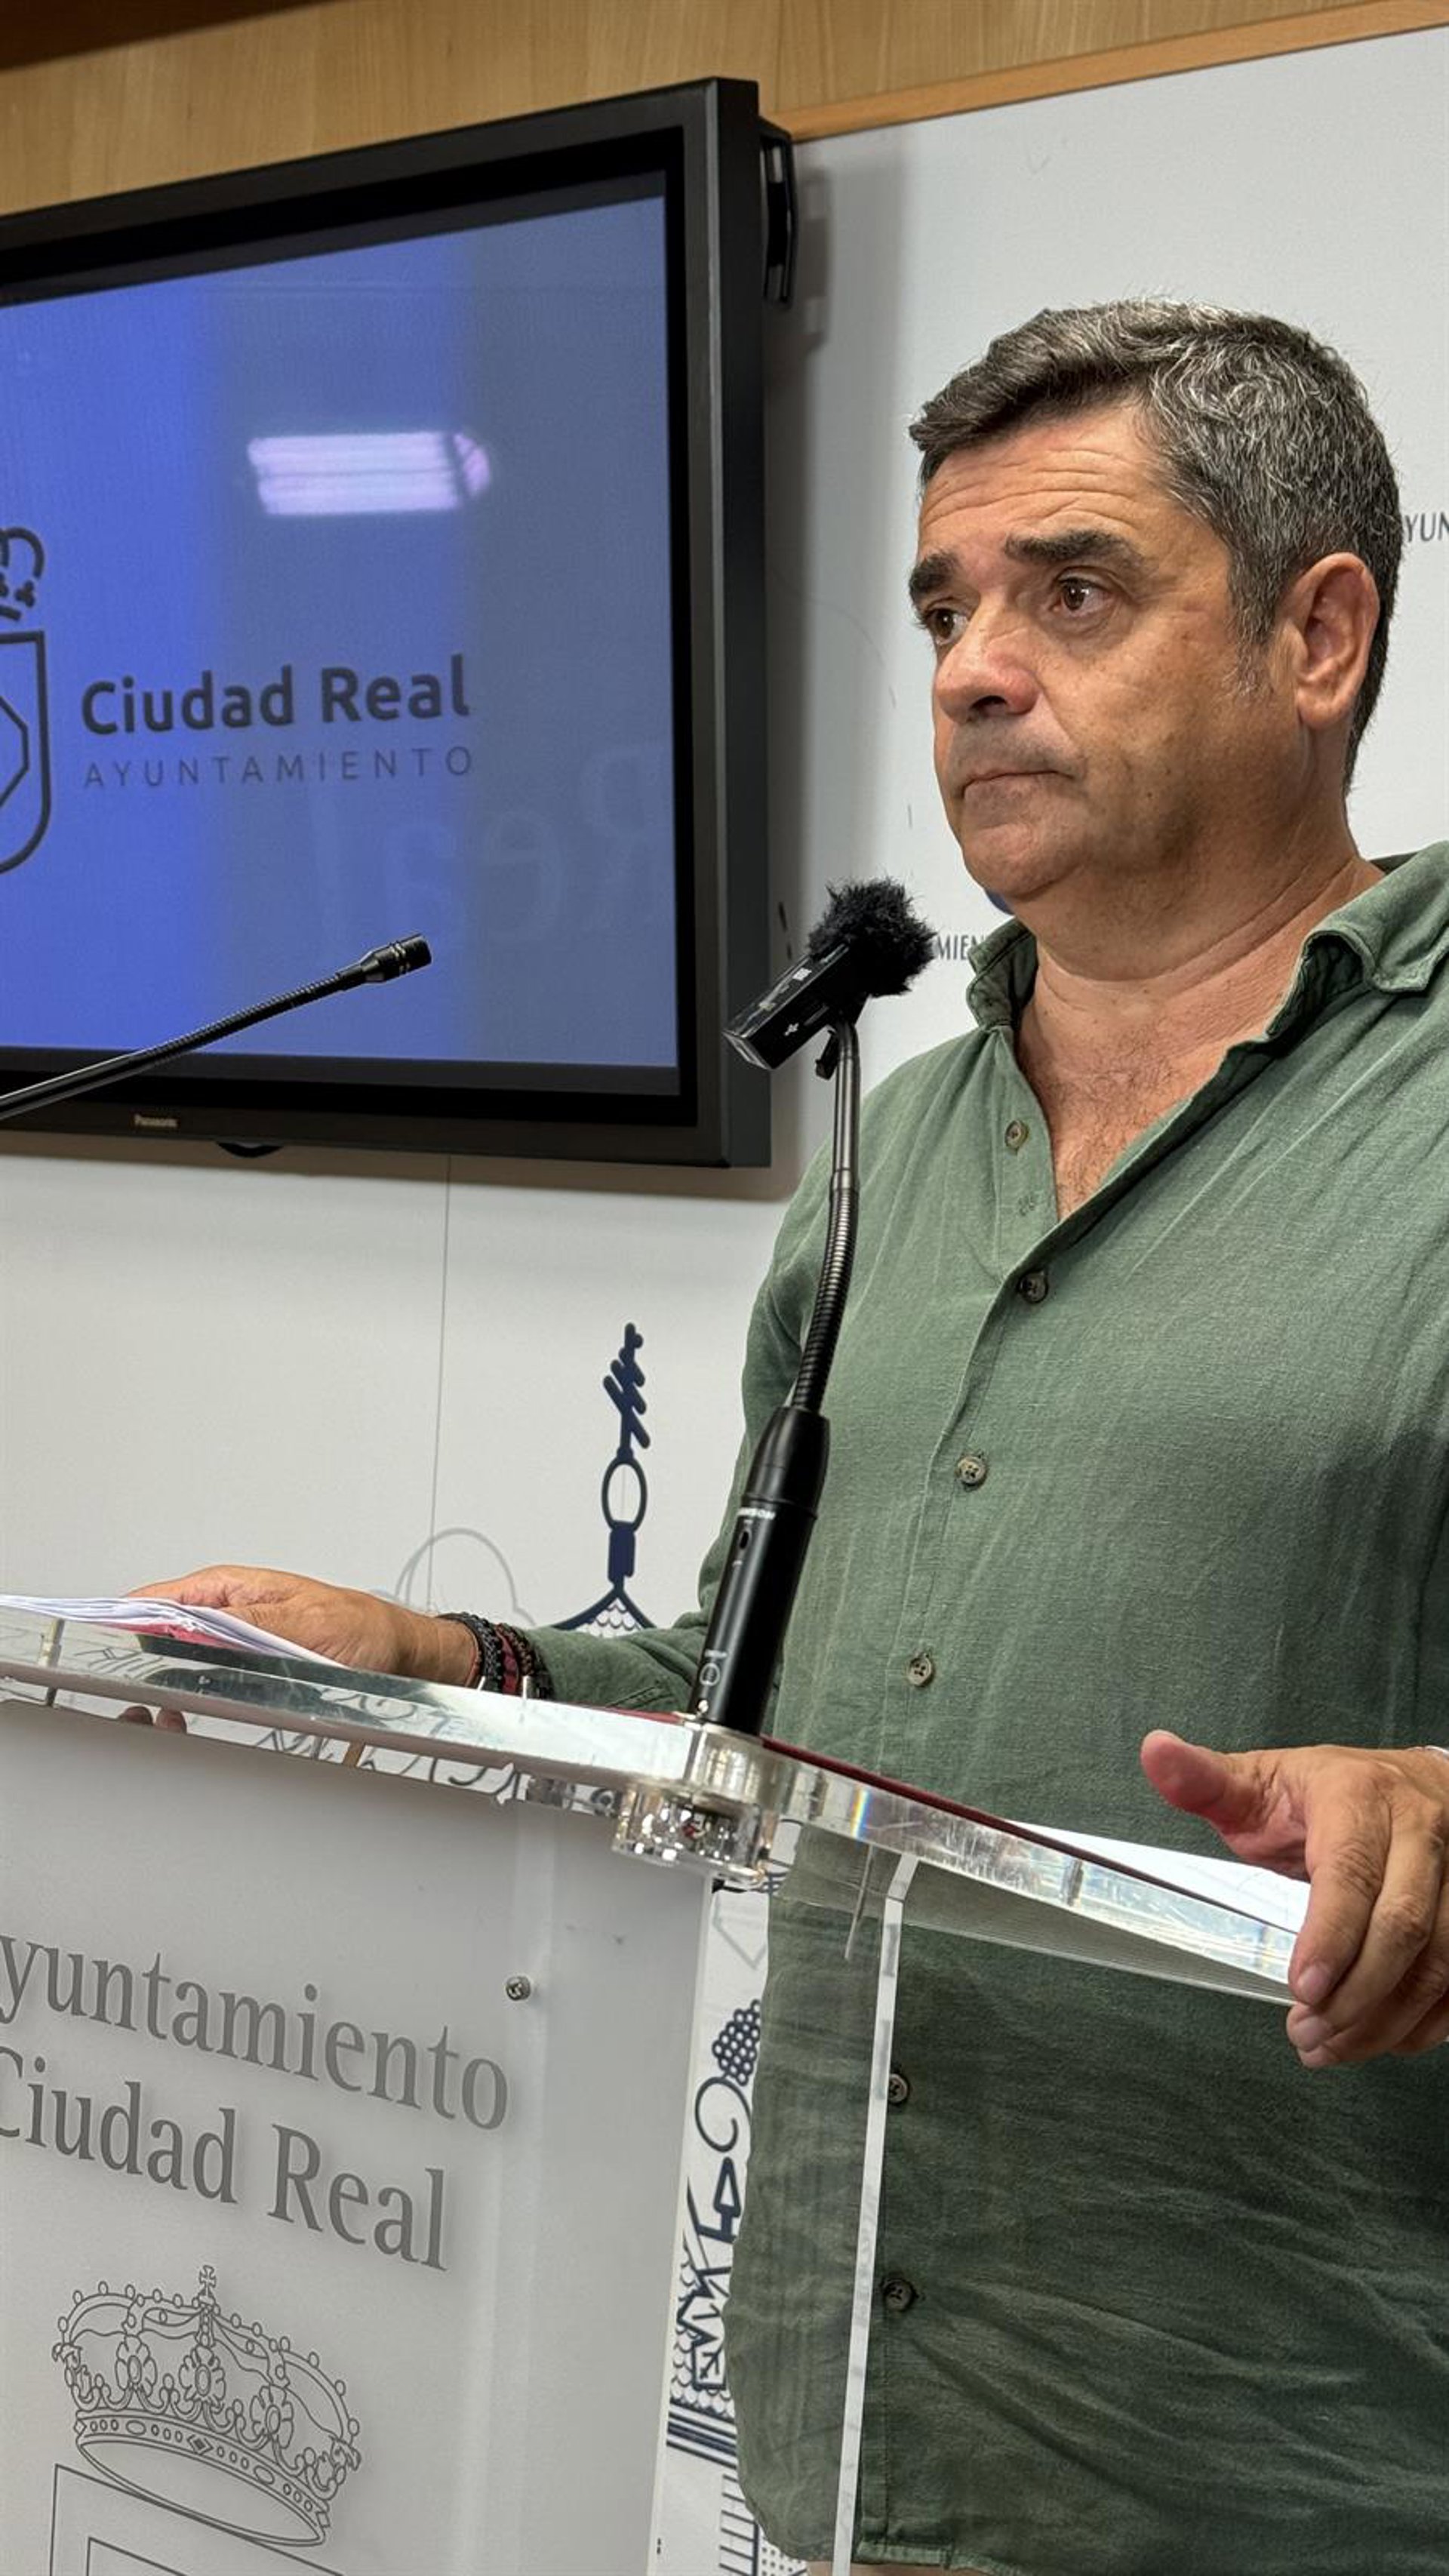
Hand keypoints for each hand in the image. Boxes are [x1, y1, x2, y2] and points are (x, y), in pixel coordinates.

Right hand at [133, 1565, 477, 1685]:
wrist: (398, 1651)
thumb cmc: (361, 1627)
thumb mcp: (304, 1624)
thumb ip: (248, 1625)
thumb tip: (195, 1626)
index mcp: (234, 1586)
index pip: (163, 1599)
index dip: (128, 1618)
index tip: (103, 1639)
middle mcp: (231, 1608)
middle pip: (167, 1629)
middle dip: (146, 1653)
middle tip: (133, 1682)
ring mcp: (240, 1637)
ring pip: (187, 1657)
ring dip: (174, 1676)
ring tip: (161, 1699)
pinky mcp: (252, 1662)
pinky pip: (213, 1674)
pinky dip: (201, 1688)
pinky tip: (195, 1704)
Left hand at [1141, 1731, 1448, 2066]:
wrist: (1416, 1785)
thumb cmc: (1333, 1793)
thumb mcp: (1262, 1781)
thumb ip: (1204, 1780)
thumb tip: (1156, 1753)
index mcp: (1360, 1797)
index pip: (1351, 1871)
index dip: (1330, 1935)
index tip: (1302, 1986)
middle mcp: (1422, 1833)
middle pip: (1404, 1925)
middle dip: (1354, 1992)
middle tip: (1306, 2029)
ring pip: (1440, 1963)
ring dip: (1384, 2018)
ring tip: (1328, 2044)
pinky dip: (1420, 2023)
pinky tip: (1377, 2036)